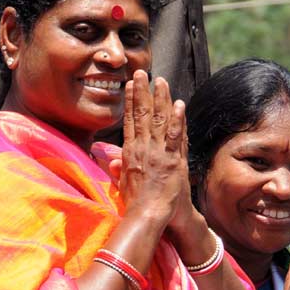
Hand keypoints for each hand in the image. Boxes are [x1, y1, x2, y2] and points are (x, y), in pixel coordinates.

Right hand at [120, 70, 189, 229]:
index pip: (129, 121)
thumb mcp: (123, 183)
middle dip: (142, 92)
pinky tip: (178, 104)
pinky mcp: (171, 160)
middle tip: (143, 73)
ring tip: (161, 80)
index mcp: (129, 153)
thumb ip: (118, 169)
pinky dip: (177, 119)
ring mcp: (157, 153)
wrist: (147, 215)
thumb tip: (111, 161)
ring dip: (159, 99)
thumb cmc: (135, 204)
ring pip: (157, 120)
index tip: (131, 86)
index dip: (130, 102)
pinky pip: (174, 136)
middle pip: (141, 114)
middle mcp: (142, 148)